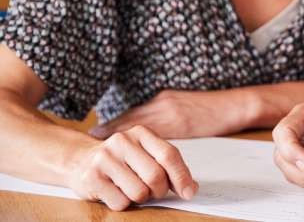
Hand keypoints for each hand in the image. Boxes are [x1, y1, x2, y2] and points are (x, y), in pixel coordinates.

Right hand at [67, 125, 197, 210]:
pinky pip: (120, 202)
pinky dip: (123, 203)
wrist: (80, 160)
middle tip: (153, 192)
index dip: (182, 176)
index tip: (188, 192)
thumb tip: (191, 188)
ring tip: (131, 189)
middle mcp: (122, 141)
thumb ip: (167, 166)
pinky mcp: (91, 177)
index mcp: (141, 133)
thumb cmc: (120, 160)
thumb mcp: (144, 154)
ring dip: (140, 198)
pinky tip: (115, 192)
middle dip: (159, 191)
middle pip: (155, 176)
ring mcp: (104, 158)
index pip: (169, 155)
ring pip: (139, 192)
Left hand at [90, 89, 245, 139]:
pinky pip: (156, 136)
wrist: (236, 104)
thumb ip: (168, 115)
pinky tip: (131, 153)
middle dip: (112, 129)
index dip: (115, 123)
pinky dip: (141, 145)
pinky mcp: (181, 122)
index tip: (97, 132)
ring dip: (121, 136)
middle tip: (91, 138)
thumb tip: (150, 132)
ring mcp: (171, 111)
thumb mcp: (185, 107)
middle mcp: (163, 103)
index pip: (135, 112)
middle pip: (132, 118)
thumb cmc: (213, 108)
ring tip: (101, 146)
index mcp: (164, 99)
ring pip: (140, 125)